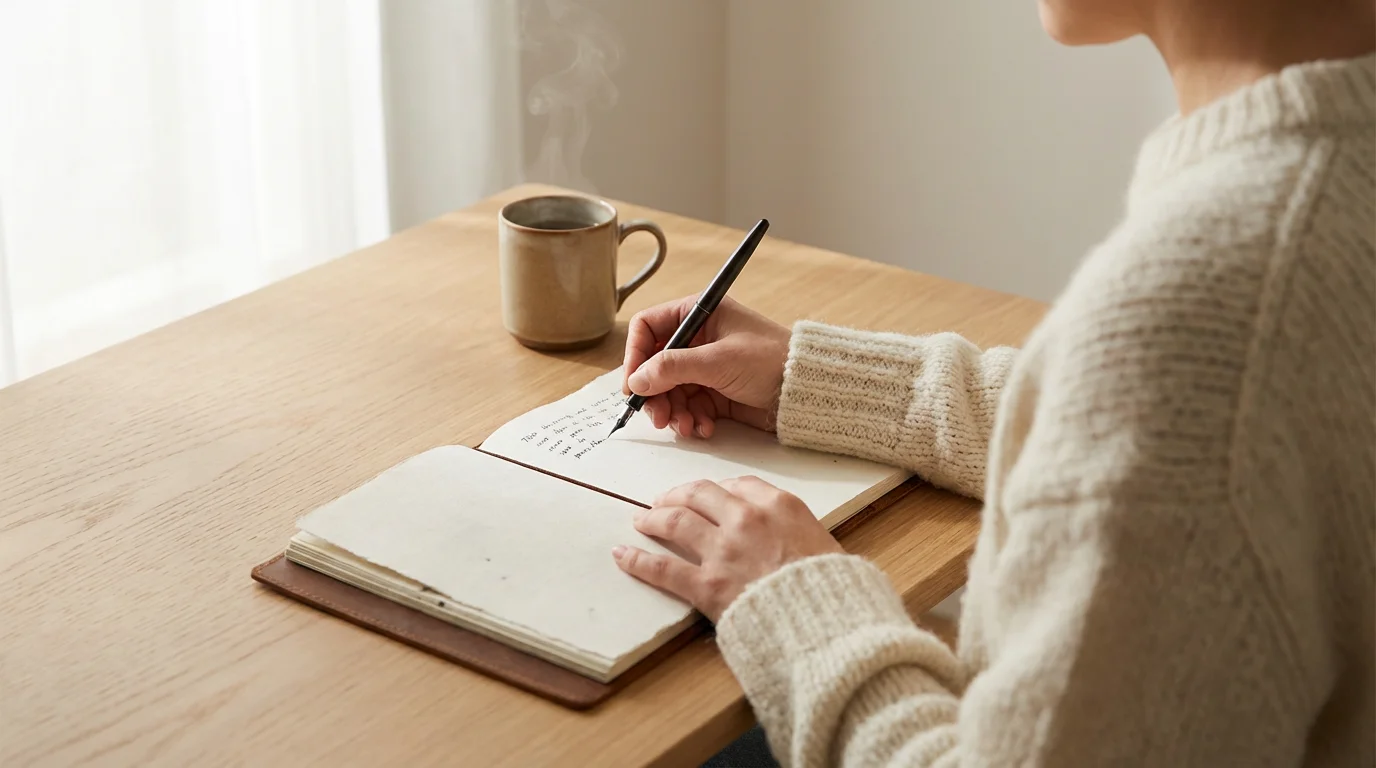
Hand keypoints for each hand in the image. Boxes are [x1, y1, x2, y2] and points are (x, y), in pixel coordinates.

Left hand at [612, 476, 841, 620]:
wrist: (827, 622)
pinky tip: (623, 555)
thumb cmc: (832, 589)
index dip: (718, 490)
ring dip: (653, 518)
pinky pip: (663, 567)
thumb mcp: (824, 543)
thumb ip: (795, 531)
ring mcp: (723, 551)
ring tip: (641, 520)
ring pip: (675, 522)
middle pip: (699, 494)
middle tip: (664, 500)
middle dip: (678, 495)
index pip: (738, 485)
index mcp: (779, 505)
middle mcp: (746, 519)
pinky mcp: (706, 585)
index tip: (709, 495)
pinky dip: (638, 560)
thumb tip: (784, 536)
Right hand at [622, 296, 788, 436]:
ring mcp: (706, 367)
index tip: (633, 385)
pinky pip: (689, 406)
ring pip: (669, 390)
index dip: (635, 355)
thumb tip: (636, 380)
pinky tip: (704, 428)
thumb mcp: (718, 360)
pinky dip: (691, 419)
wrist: (806, 390)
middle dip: (654, 393)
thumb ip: (673, 367)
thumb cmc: (770, 360)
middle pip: (655, 365)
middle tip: (657, 417)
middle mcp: (698, 338)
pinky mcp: (715, 392)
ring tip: (685, 426)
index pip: (648, 328)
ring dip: (672, 411)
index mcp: (699, 314)